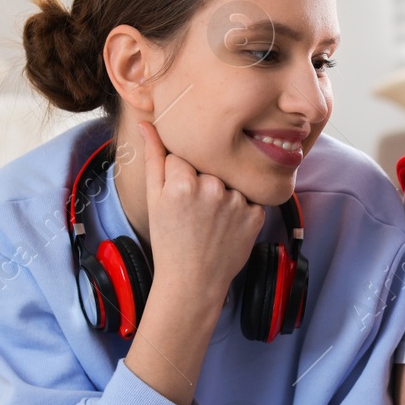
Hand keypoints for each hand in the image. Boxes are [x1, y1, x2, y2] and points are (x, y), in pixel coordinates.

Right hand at [138, 121, 264, 305]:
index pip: (184, 156)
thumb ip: (153, 157)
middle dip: (203, 181)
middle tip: (195, 211)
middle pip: (209, 165)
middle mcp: (212, 187)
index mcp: (182, 181)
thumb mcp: (153, 199)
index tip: (178, 198)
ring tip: (211, 220)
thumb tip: (147, 122)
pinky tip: (227, 226)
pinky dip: (241, 208)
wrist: (193, 282)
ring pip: (230, 180)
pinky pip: (249, 197)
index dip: (179, 175)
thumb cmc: (169, 241)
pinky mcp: (256, 214)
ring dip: (223, 193)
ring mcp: (237, 201)